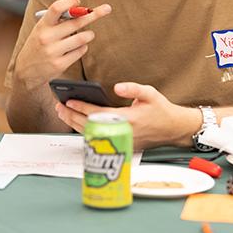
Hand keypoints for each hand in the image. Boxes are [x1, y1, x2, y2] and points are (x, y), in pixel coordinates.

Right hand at [12, 0, 111, 89]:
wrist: (26, 71)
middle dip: (93, 14)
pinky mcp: (60, 64)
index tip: (79, 0)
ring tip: (88, 34)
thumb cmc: (38, 44)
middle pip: (75, 22)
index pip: (56, 8)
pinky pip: (80, 51)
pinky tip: (78, 47)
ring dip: (89, 34)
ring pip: (82, 38)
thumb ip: (59, 10)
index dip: (70, 2)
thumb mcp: (43, 26)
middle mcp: (46, 37)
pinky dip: (83, 47)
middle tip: (106, 9)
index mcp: (42, 25)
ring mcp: (53, 52)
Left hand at [55, 82, 200, 150]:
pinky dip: (85, 131)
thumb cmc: (161, 110)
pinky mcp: (121, 145)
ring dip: (75, 124)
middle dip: (72, 116)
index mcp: (128, 119)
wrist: (173, 129)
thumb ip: (133, 89)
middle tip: (59, 107)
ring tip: (63, 113)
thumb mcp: (150, 93)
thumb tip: (117, 87)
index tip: (68, 102)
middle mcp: (122, 133)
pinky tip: (76, 122)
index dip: (82, 108)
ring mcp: (121, 141)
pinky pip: (99, 138)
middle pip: (90, 126)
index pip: (98, 114)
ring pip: (92, 135)